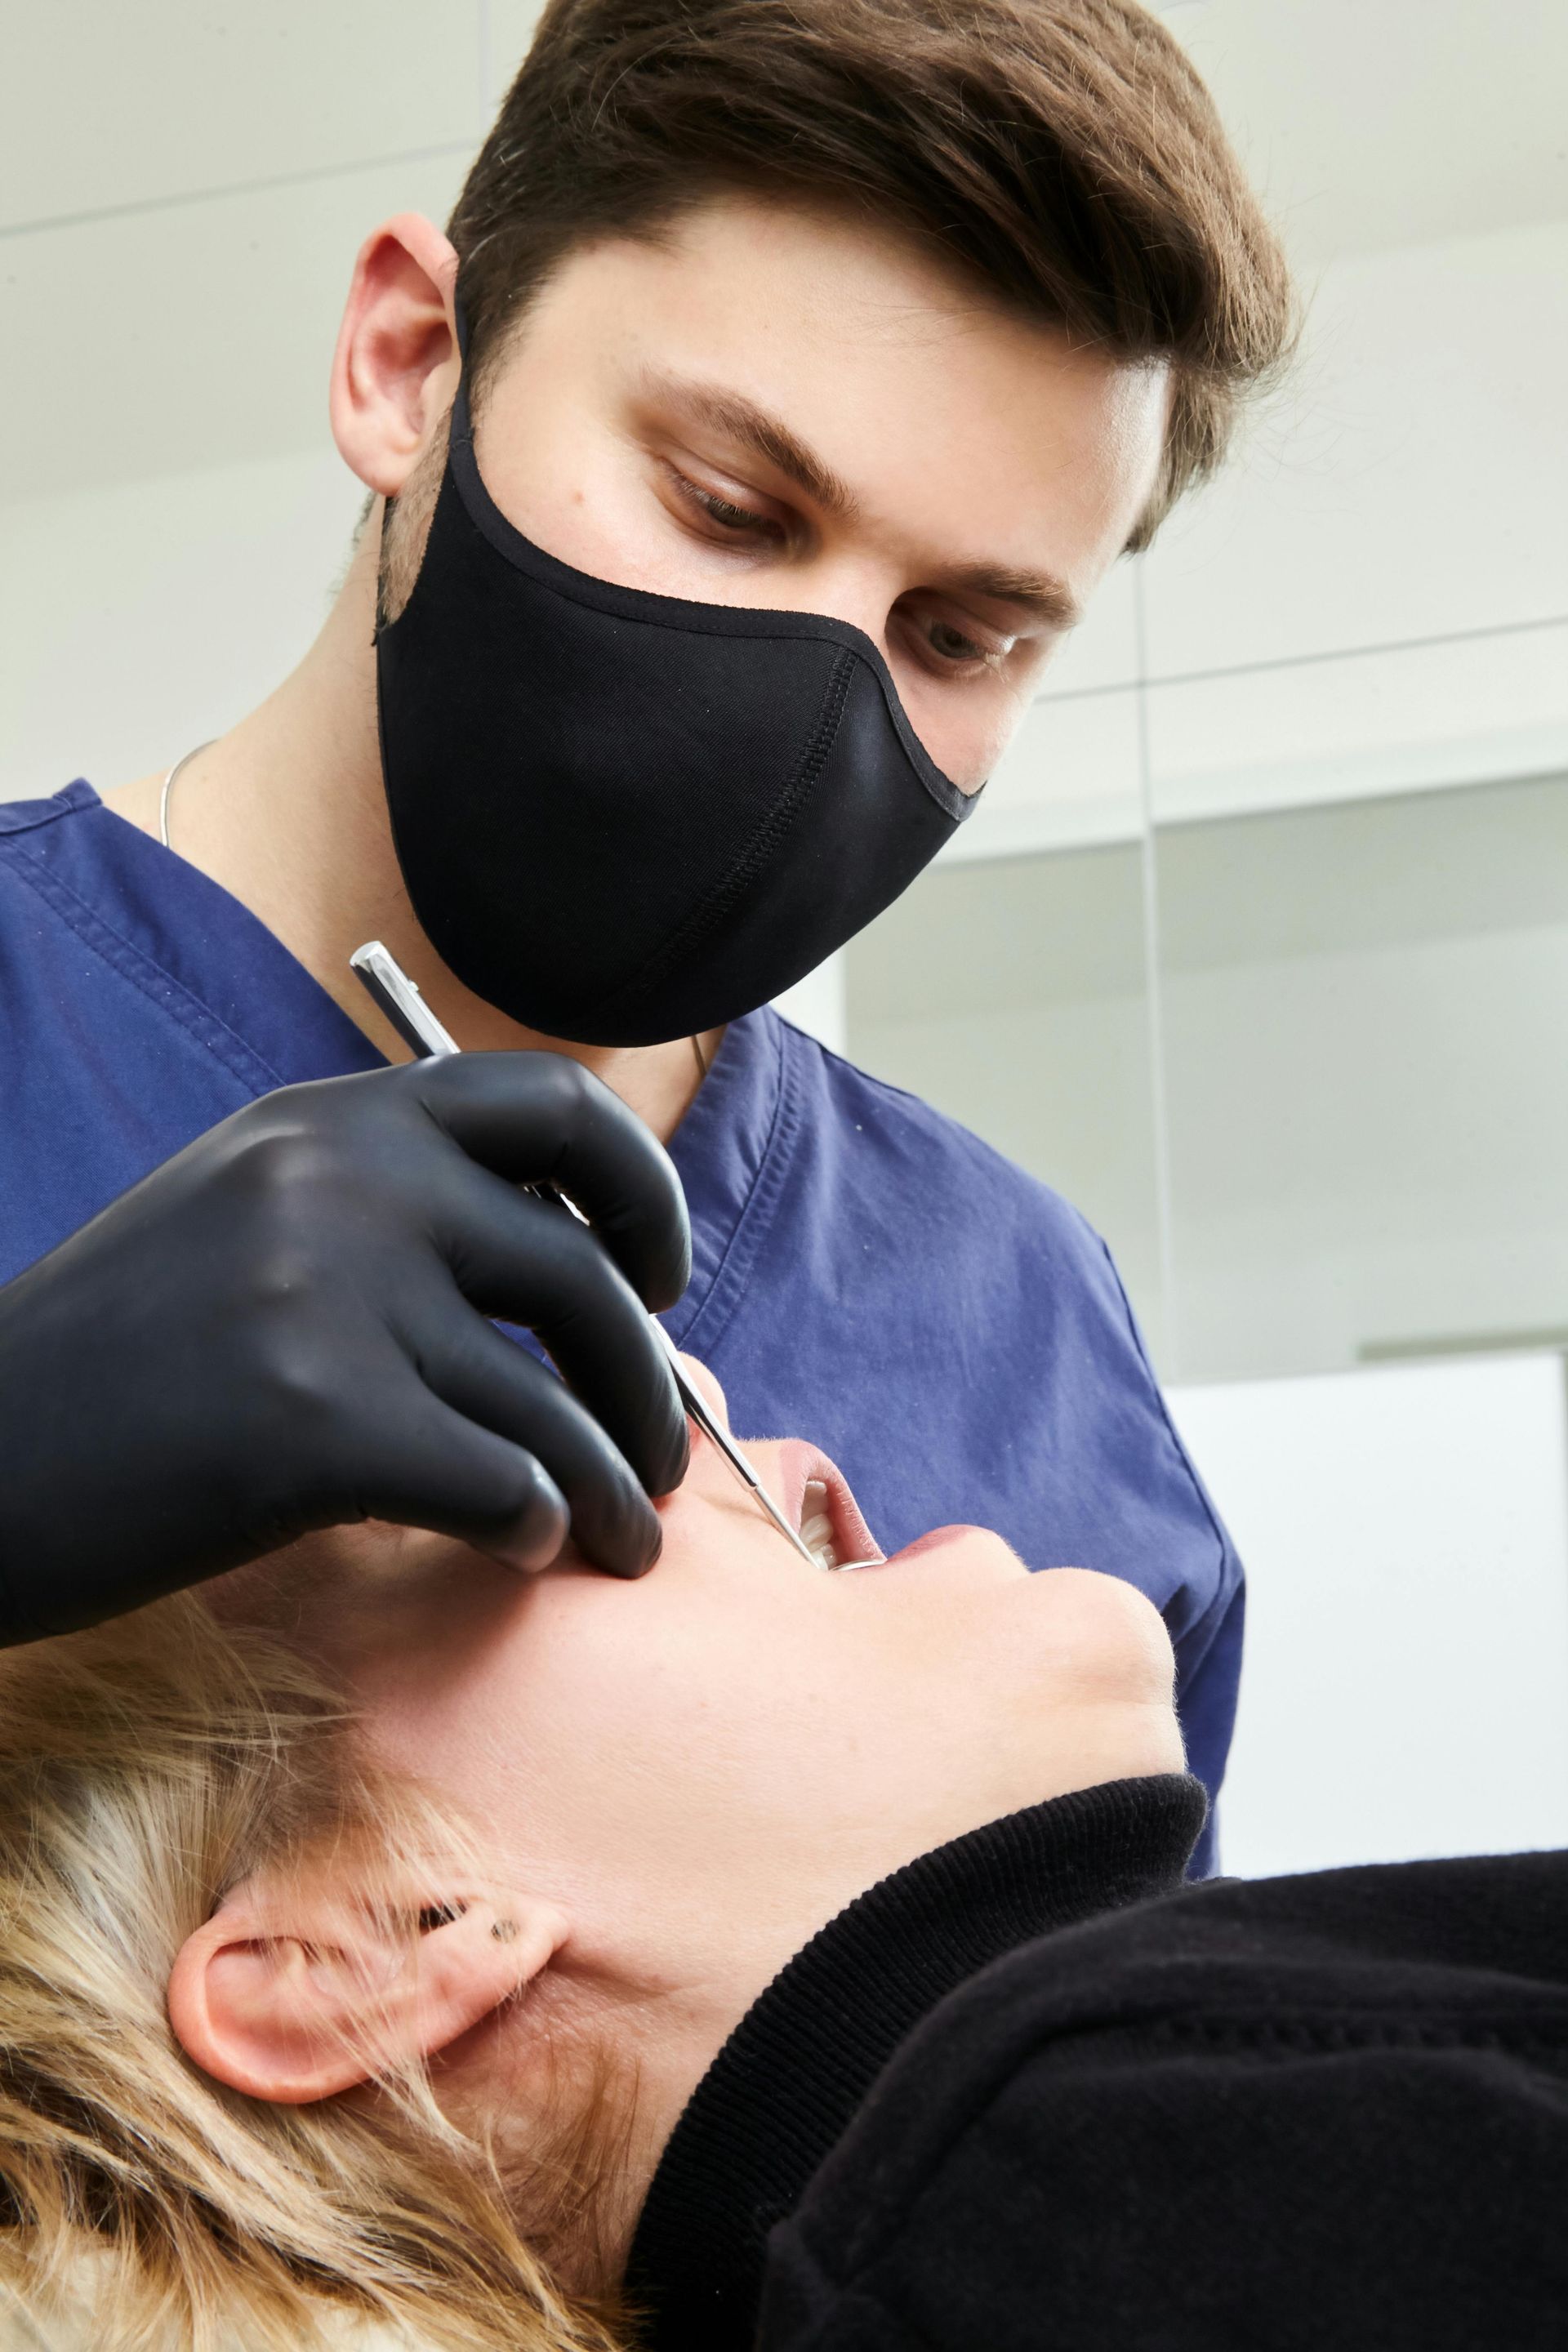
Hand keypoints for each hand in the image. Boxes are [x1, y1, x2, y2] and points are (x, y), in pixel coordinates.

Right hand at [0, 1052, 691, 1641]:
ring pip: (555, 1404)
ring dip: (617, 1490)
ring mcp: (328, 1289)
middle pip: (585, 1275)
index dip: (643, 1193)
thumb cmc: (121, 1364)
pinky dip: (539, 1529)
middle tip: (656, 1461)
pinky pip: (505, 1483)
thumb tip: (582, 1266)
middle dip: (647, 1384)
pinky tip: (526, 1552)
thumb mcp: (249, 1212)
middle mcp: (343, 1176)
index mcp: (335, 1116)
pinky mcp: (316, 1418)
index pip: (559, 1102)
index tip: (655, 1278)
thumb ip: (389, 1200)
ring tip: (625, 1545)